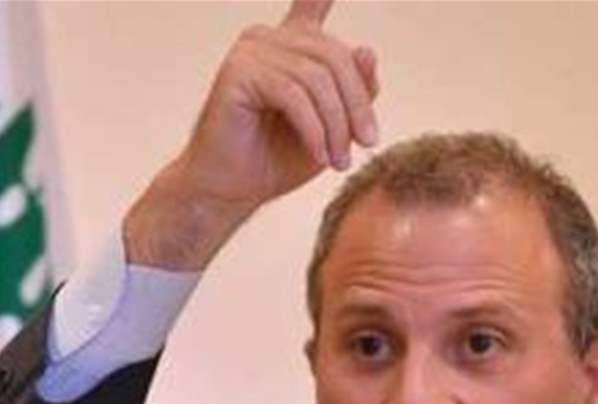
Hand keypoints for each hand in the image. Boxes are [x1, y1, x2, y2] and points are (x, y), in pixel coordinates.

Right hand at [125, 0, 380, 269]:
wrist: (231, 191)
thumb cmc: (277, 159)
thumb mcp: (333, 126)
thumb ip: (356, 90)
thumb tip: (366, 50)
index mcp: (291, 44)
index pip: (311, 4)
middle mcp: (269, 38)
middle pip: (335, 56)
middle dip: (356, 106)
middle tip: (364, 145)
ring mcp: (251, 50)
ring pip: (317, 79)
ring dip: (336, 126)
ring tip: (338, 161)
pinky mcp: (238, 72)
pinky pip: (294, 95)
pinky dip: (314, 129)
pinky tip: (319, 156)